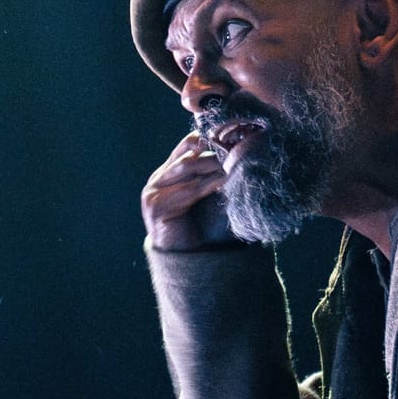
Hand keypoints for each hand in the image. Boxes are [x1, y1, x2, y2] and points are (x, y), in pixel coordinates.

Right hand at [141, 131, 238, 250]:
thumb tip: (243, 150)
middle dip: (216, 150)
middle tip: (241, 147)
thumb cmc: (203, 227)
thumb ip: (215, 172)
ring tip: (237, 162)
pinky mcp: (156, 206)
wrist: (190, 261)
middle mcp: (159, 178)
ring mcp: (154, 191)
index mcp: (170, 170)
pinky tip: (226, 181)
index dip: (211, 137)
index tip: (237, 137)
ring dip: (214, 164)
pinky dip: (208, 184)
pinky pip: (187, 190)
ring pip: (188, 168)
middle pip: (189, 153)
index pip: (189, 143)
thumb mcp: (209, 193)